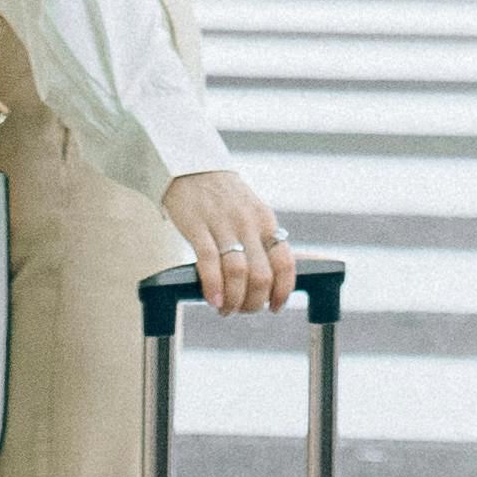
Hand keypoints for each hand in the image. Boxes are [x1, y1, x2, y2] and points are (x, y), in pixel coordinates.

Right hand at [161, 164, 293, 317]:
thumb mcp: (252, 213)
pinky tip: (212, 300)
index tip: (275, 307)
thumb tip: (274, 278)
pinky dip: (213, 286)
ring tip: (224, 309)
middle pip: (261, 275)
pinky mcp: (197, 225)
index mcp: (266, 221)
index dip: (283, 291)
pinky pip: (209, 262)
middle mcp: (248, 223)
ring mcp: (223, 224)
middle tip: (242, 310)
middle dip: (253, 302)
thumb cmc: (224, 198)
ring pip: (237, 273)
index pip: (285, 263)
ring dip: (233, 300)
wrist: (191, 166)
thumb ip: (262, 241)